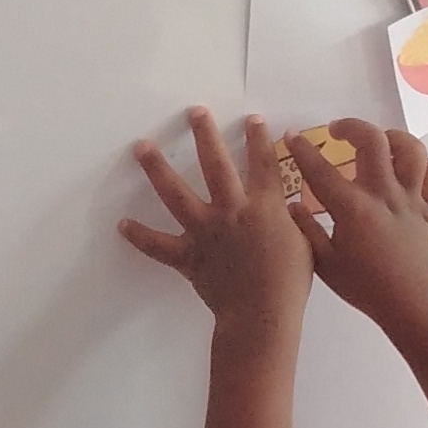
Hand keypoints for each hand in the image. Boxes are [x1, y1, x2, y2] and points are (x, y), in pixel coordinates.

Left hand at [117, 109, 311, 339]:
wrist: (262, 315)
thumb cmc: (290, 284)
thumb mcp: (305, 245)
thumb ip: (294, 221)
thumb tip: (292, 208)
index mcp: (265, 207)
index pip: (263, 163)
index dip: (259, 139)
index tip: (252, 119)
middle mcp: (232, 211)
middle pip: (215, 164)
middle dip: (205, 135)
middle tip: (194, 112)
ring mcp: (205, 232)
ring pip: (176, 193)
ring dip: (157, 168)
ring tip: (141, 147)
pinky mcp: (188, 256)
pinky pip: (159, 246)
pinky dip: (140, 236)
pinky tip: (122, 225)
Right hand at [277, 122, 427, 363]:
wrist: (410, 304)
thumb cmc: (365, 288)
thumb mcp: (325, 264)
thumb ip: (306, 231)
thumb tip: (292, 206)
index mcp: (352, 209)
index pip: (321, 170)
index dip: (302, 149)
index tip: (291, 136)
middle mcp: (383, 195)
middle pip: (372, 141)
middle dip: (351, 127)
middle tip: (337, 131)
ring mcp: (410, 199)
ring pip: (411, 150)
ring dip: (393, 138)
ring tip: (379, 142)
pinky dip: (427, 167)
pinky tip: (412, 170)